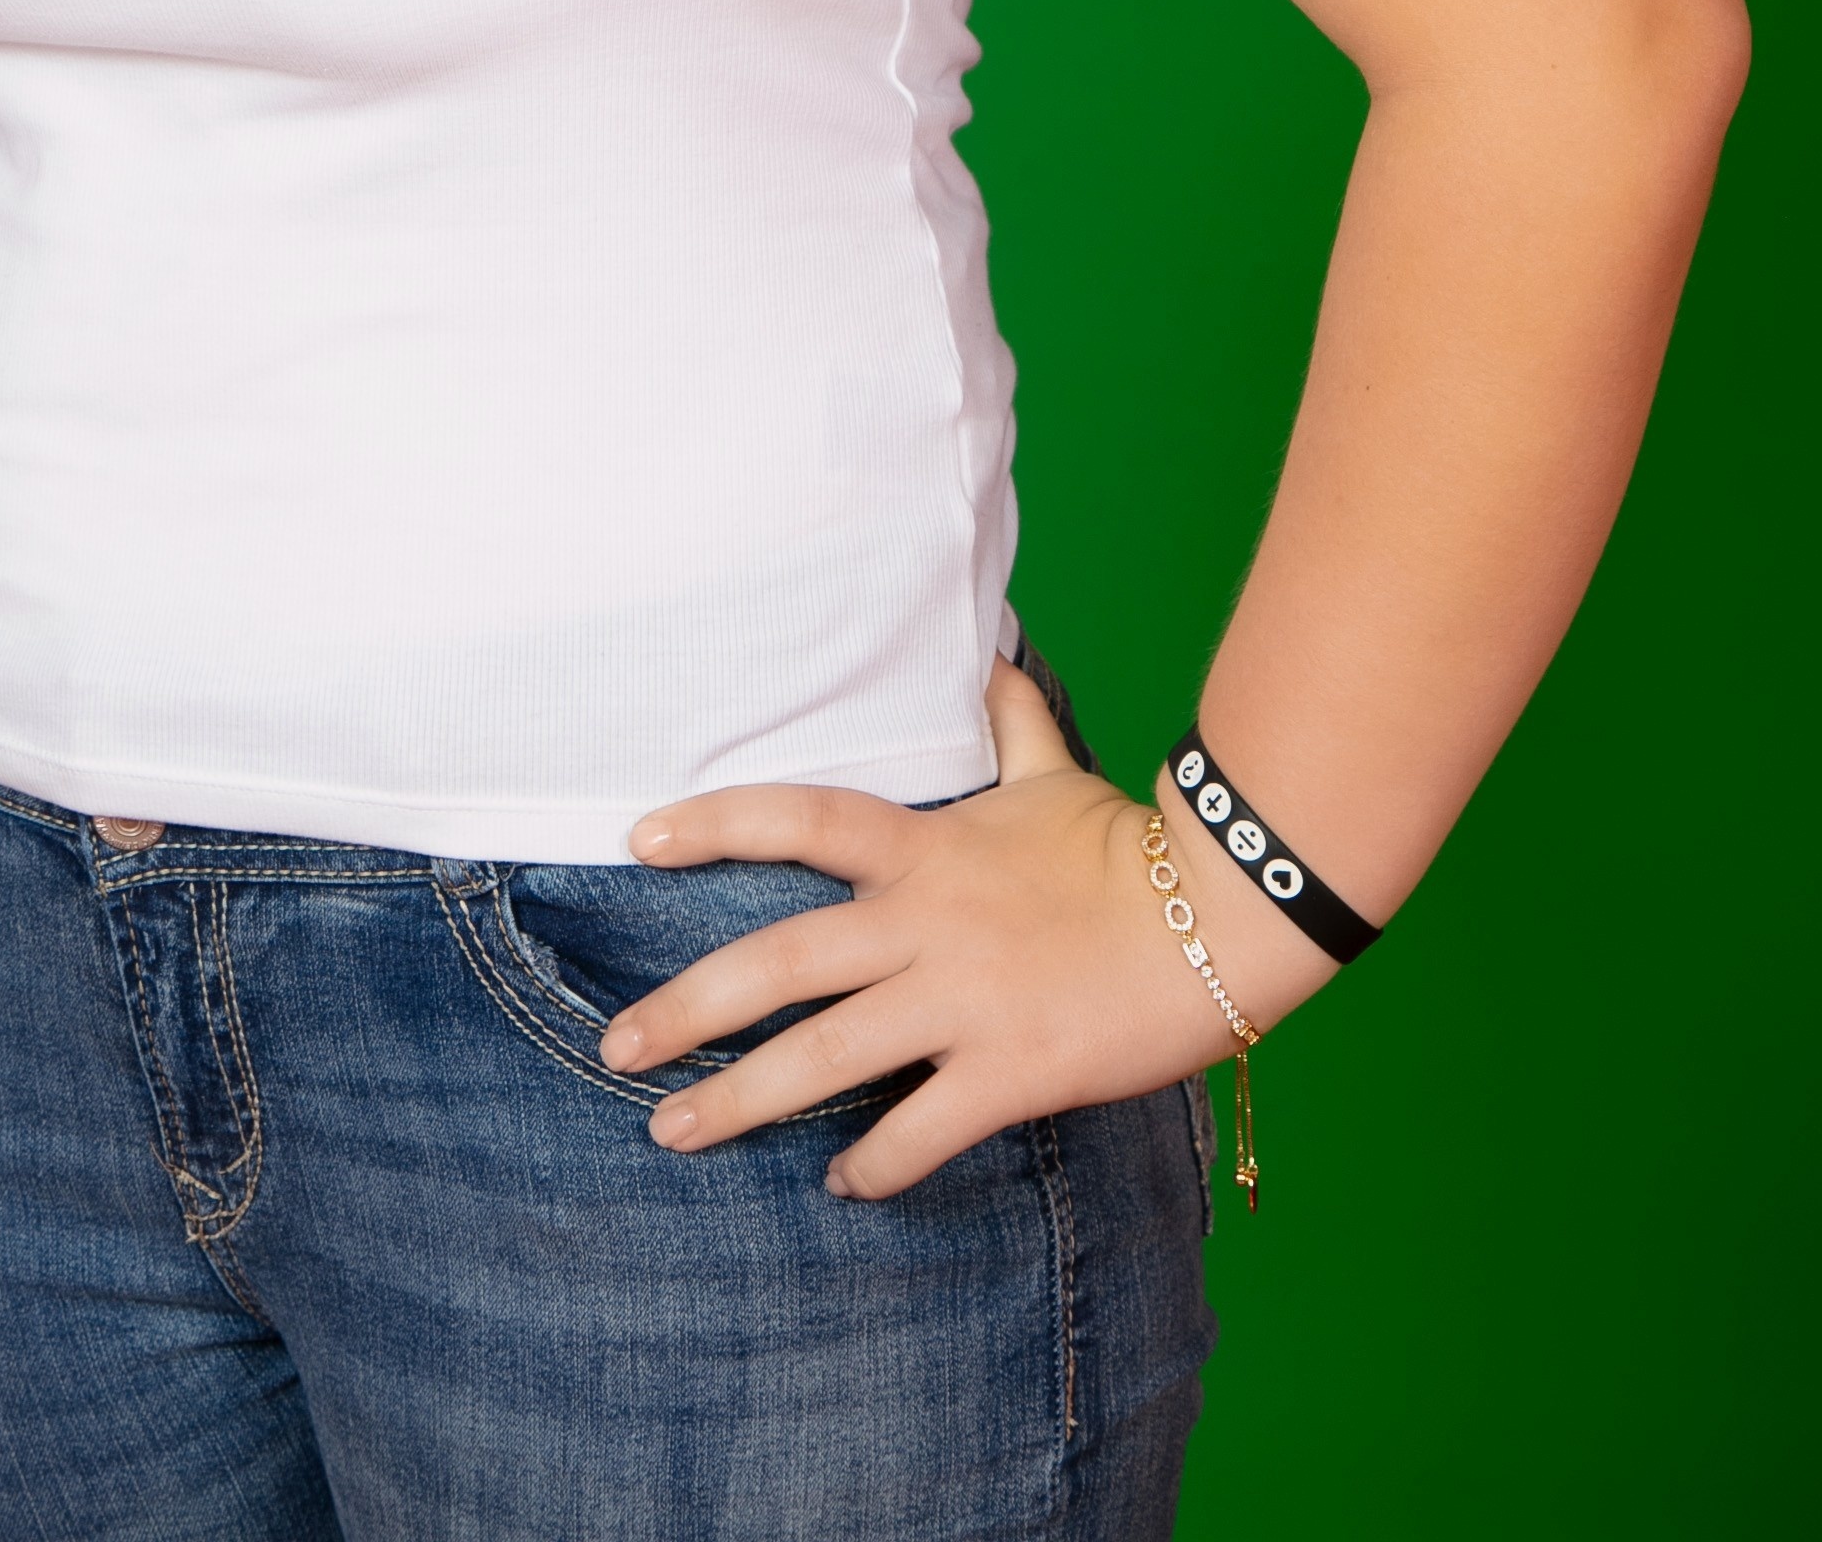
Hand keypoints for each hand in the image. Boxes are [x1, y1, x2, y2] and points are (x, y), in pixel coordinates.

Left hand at [601, 659, 1332, 1193]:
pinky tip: (841, 1184)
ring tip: (675, 1133)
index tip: (639, 837)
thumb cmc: (1130, 846)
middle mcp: (925, 922)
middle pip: (779, 961)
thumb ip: (1012, 723)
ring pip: (827, 1057)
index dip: (714, 823)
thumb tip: (994, 655)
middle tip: (616, 1048)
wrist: (1223, 913)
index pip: (798, 819)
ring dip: (743, 1102)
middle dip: (687, 1010)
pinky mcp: (1011, 1070)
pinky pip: (920, 1130)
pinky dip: (873, 1163)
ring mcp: (963, 1000)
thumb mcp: (1054, 774)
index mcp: (925, 849)